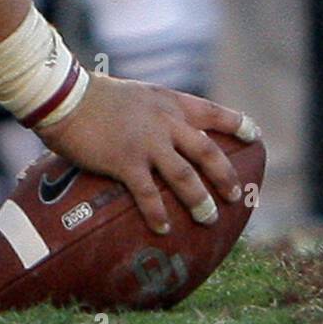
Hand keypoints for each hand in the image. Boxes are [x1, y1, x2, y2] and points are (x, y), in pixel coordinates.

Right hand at [39, 74, 260, 235]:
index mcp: (169, 102)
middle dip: (224, 175)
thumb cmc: (95, 96)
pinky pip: (148, 194)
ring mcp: (147, 142)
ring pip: (185, 176)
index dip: (237, 124)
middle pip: (207, 150)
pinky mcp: (125, 161)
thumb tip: (165, 130)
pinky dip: (158, 213)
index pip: (213, 111)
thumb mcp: (137, 95)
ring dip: (199, 200)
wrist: (66, 96)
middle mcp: (165, 121)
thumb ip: (155, 112)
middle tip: (236, 194)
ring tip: (209, 219)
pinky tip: (164, 228)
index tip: (256, 135)